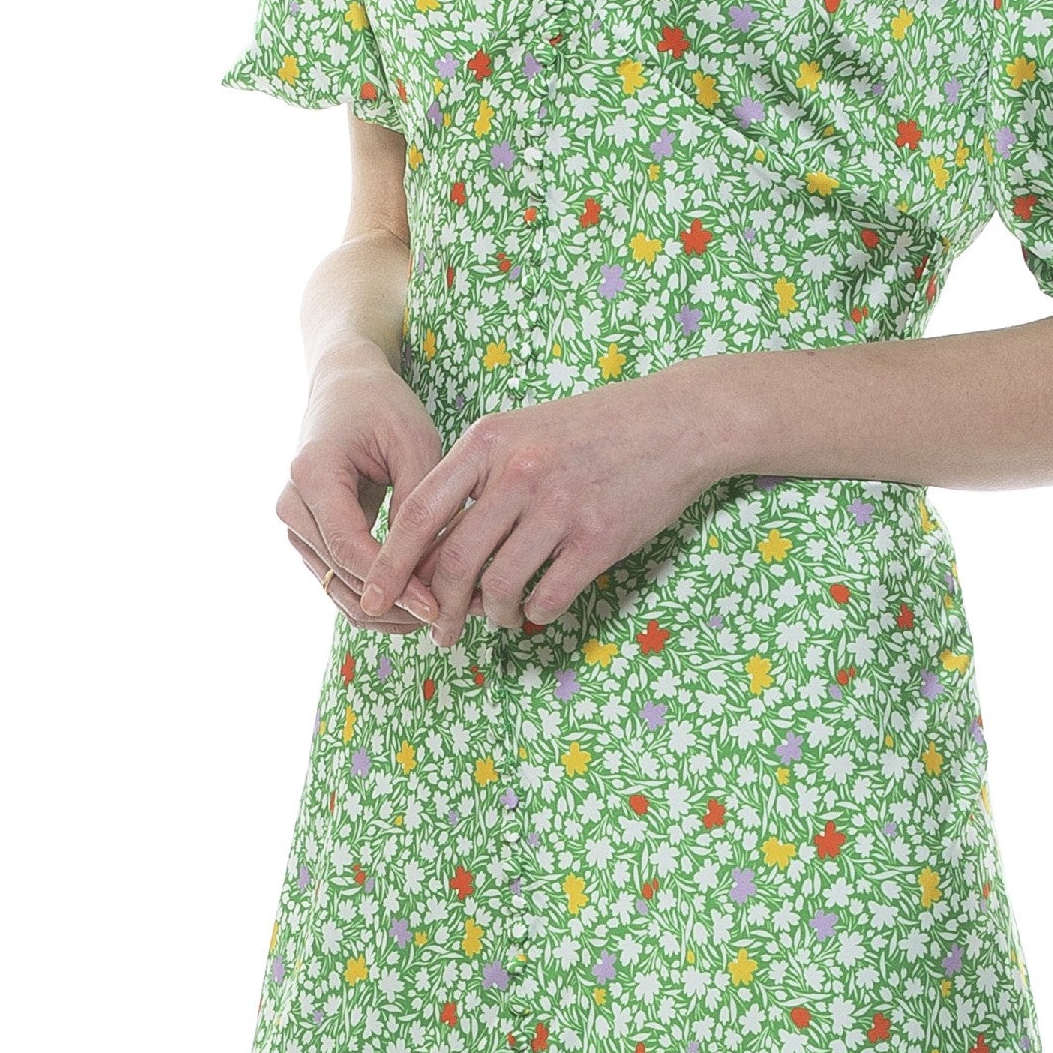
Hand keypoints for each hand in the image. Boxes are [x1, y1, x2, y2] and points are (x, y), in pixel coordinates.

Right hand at [279, 357, 446, 626]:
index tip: (436, 607)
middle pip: (340, 579)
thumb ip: (418, 506)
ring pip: (338, 592)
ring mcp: (295, 525)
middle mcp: (292, 504)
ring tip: (440, 616)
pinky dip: (378, 600)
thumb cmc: (384, 408)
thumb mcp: (414, 444)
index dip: (395, 584)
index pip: (350, 550)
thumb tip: (427, 573)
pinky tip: (419, 604)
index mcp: (312, 472)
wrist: (346, 390)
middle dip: (395, 605)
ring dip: (386, 612)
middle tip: (449, 617)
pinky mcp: (309, 539)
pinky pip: (341, 584)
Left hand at [361, 368, 741, 648]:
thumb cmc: (593, 430)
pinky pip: (548, 597)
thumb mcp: (522, 431)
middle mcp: (518, 473)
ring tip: (497, 619)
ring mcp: (560, 506)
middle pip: (454, 561)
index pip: (420, 513)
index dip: (391, 563)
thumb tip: (432, 548)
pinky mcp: (599, 538)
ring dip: (491, 616)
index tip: (374, 596)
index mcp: (488, 442)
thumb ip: (476, 479)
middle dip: (437, 609)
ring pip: (499, 586)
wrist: (678, 420)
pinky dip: (535, 614)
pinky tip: (536, 609)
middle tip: (437, 632)